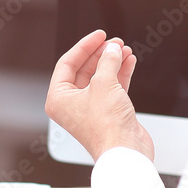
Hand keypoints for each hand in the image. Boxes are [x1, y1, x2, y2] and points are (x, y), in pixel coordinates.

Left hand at [45, 30, 153, 161]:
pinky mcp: (107, 113)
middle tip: (114, 42)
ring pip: (100, 78)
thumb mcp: (104, 84)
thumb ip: (108, 61)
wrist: (125, 151)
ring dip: (112, 62)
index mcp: (59, 98)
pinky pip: (111, 88)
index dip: (84, 46)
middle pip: (84, 70)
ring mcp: (90, 110)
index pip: (67, 63)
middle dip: (100, 54)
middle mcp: (71, 105)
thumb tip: (112, 49)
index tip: (99, 35)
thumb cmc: (107, 126)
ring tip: (124, 50)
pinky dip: (120, 74)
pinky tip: (128, 62)